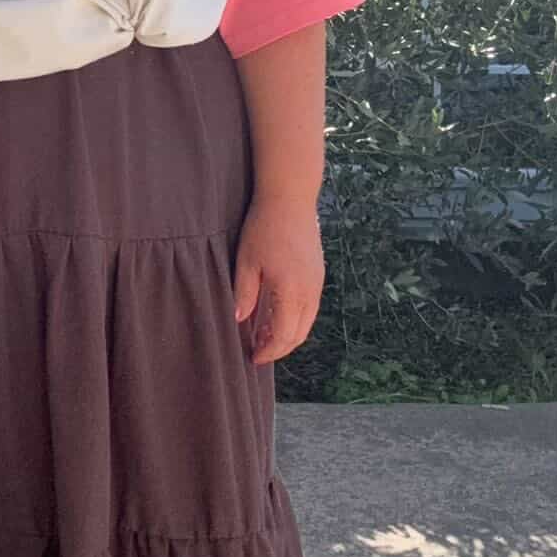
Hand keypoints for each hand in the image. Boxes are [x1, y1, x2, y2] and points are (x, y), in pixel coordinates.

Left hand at [232, 195, 325, 365]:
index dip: (268, 351)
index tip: (253, 357)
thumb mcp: (246, 262)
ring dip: (287, 333)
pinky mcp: (318, 274)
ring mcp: (317, 283)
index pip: (283, 336)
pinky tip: (276, 313)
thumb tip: (238, 321)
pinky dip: (295, 318)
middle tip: (257, 350)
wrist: (290, 199)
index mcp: (291, 291)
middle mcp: (310, 291)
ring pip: (306, 322)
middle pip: (298, 334)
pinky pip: (309, 307)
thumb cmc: (264, 228)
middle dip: (279, 347)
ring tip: (263, 334)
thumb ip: (244, 294)